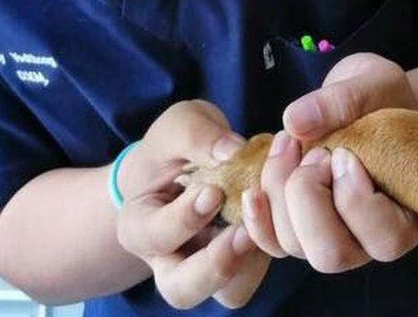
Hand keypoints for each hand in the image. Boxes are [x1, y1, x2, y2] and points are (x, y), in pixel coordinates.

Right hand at [115, 100, 270, 308]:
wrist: (187, 161)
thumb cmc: (175, 145)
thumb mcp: (179, 124)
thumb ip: (197, 135)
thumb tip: (232, 152)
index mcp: (140, 224)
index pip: (155, 236)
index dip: (185, 219)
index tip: (213, 192)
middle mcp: (168, 258)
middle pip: (182, 289)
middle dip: (215, 266)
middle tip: (242, 233)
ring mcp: (206, 267)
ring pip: (226, 293)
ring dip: (249, 265)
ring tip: (262, 228)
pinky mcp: (241, 264)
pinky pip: (255, 275)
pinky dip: (269, 251)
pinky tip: (277, 215)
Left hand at [240, 54, 417, 271]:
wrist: (366, 102)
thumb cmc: (383, 97)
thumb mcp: (376, 82)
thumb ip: (345, 98)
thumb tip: (294, 121)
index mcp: (406, 213)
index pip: (384, 238)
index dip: (354, 197)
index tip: (345, 152)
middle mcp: (369, 238)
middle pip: (331, 254)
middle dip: (308, 196)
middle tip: (315, 152)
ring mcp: (330, 236)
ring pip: (293, 245)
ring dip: (278, 191)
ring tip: (288, 143)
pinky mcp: (298, 227)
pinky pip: (270, 243)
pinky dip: (256, 218)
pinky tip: (253, 190)